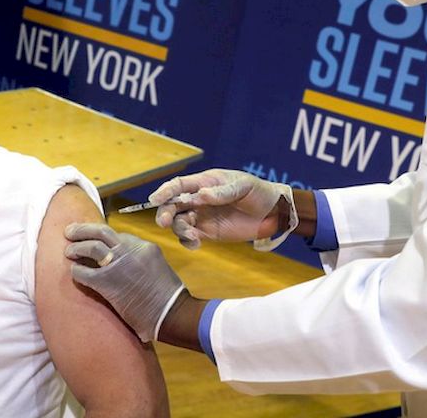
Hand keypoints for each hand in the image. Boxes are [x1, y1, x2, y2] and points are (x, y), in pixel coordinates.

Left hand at [65, 223, 183, 341]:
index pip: (118, 235)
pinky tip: (74, 272)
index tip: (93, 239)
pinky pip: (85, 272)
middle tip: (70, 231)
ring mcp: (118, 265)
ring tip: (69, 250)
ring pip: (92, 246)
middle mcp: (131, 250)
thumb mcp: (158, 268)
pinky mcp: (107, 283)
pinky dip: (76, 271)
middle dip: (83, 229)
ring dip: (77, 247)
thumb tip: (123, 262)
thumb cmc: (168, 296)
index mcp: (145, 246)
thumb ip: (141, 260)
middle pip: (102, 231)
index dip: (103, 237)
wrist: (170, 312)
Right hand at [148, 169, 292, 249]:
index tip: (154, 199)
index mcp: (205, 183)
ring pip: (179, 222)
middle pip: (173, 205)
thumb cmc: (258, 191)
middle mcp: (199, 199)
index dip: (165, 191)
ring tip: (192, 235)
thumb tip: (201, 195)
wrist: (273, 213)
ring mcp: (202, 216)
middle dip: (165, 212)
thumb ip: (223, 192)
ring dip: (179, 229)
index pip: (179, 185)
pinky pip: (190, 237)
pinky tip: (195, 243)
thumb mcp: (244, 186)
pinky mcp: (208, 233)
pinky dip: (188, 241)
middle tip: (164, 222)